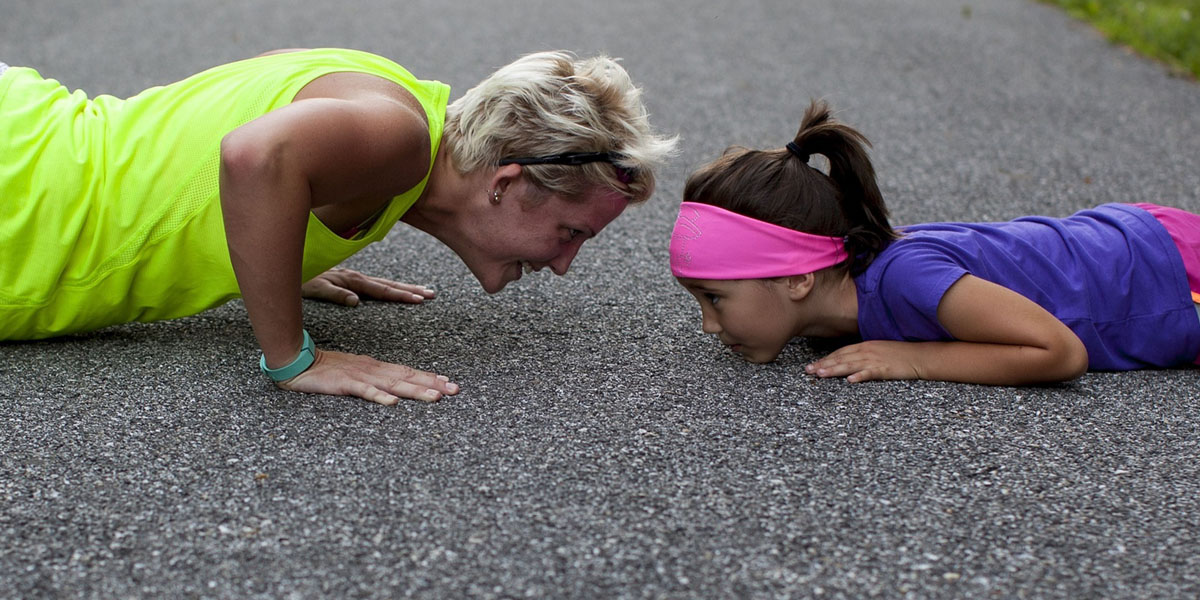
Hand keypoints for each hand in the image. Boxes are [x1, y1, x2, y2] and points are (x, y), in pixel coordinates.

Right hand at [277, 348, 459, 404]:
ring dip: (415, 390)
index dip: (430, 377)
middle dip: (433, 383)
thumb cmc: (326, 371)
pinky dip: (379, 396)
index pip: (408, 372)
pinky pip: (364, 391)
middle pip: (407, 377)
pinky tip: (392, 403)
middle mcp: (373, 370)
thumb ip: (375, 380)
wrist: (298, 362)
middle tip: (455, 390)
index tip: (450, 383)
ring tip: (435, 397)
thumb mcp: (356, 374)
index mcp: (376, 368)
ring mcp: (360, 376)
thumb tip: (395, 389)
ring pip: (393, 384)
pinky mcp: (344, 384)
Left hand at [301, 267, 434, 306]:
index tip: (419, 299)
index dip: (401, 295)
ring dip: (403, 287)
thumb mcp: (314, 287)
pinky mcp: (349, 278)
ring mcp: (354, 277)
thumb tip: (357, 302)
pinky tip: (397, 290)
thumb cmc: (299, 278)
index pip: (381, 289)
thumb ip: (334, 293)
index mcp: (351, 279)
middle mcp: (355, 277)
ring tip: (422, 291)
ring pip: (384, 282)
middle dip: (410, 289)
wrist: (287, 263)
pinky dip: (389, 286)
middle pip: (388, 284)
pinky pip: (375, 283)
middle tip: (431, 294)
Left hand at [805, 340, 921, 382]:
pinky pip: (870, 373)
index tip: (812, 365)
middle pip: (841, 358)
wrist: (920, 356)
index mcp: (865, 346)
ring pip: (850, 365)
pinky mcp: (885, 369)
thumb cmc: (900, 354)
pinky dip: (860, 376)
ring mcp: (875, 360)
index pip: (840, 352)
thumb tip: (848, 362)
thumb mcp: (878, 350)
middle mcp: (867, 351)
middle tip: (808, 371)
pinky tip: (850, 380)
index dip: (825, 358)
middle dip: (823, 364)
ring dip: (834, 369)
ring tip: (820, 374)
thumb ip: (863, 354)